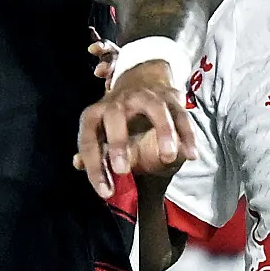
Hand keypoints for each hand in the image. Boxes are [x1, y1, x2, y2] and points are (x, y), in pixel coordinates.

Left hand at [77, 58, 194, 199]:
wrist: (144, 78)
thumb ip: (94, 152)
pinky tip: (192, 155)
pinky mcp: (170, 97)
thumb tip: (77, 163)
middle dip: (118, 142)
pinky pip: (181, 114)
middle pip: (115, 115)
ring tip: (168, 158)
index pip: (89, 139)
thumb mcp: (103, 134)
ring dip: (163, 132)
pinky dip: (187, 134)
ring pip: (155, 110)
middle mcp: (119, 101)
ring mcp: (146, 96)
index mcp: (97, 113)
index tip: (105, 192)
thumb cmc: (120, 119)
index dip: (94, 166)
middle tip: (122, 170)